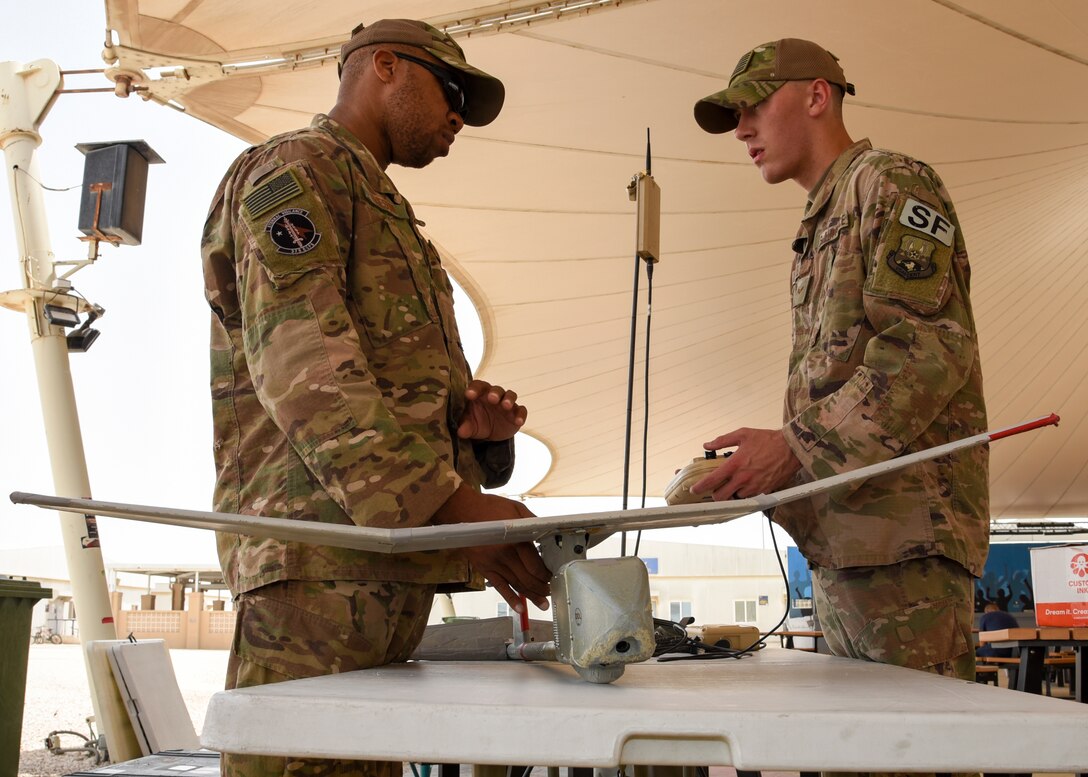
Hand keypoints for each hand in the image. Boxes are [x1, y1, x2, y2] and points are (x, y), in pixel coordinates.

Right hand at [433, 486, 550, 611]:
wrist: (461, 511)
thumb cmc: (488, 508)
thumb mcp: (515, 508)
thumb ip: (532, 521)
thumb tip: (548, 533)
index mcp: (515, 539)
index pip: (535, 564)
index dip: (546, 574)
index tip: (554, 576)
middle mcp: (505, 555)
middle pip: (528, 578)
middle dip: (543, 587)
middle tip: (552, 590)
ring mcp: (493, 564)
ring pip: (517, 585)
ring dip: (532, 595)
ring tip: (543, 603)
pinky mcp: (484, 569)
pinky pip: (500, 588)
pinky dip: (511, 600)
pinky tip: (521, 608)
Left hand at [457, 380, 526, 440]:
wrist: (490, 433)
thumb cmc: (476, 422)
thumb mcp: (469, 426)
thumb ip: (465, 427)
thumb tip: (460, 432)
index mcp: (480, 393)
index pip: (477, 386)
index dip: (474, 389)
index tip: (469, 395)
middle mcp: (494, 395)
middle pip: (496, 389)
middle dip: (495, 393)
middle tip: (492, 398)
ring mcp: (507, 403)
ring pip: (510, 395)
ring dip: (509, 399)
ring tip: (506, 406)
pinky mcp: (516, 412)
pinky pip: (521, 410)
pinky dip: (521, 415)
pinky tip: (518, 422)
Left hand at [690, 427, 801, 500]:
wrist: (791, 448)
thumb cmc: (768, 440)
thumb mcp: (742, 434)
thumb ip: (722, 441)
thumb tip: (707, 445)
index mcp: (735, 464)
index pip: (712, 480)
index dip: (700, 487)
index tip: (694, 489)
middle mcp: (743, 478)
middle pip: (721, 497)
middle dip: (715, 495)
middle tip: (715, 489)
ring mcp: (754, 486)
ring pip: (735, 499)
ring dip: (731, 494)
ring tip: (733, 485)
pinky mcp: (764, 491)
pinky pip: (749, 498)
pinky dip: (744, 494)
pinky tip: (745, 485)